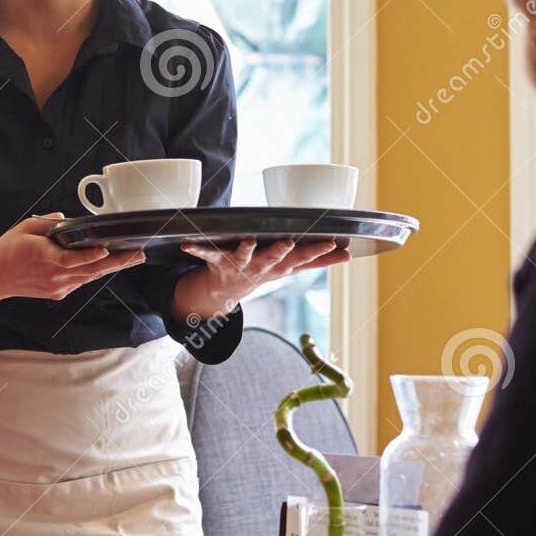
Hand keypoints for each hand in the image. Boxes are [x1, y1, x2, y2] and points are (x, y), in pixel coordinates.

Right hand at [0, 213, 145, 303]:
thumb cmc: (7, 252)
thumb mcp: (25, 228)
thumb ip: (47, 222)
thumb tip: (67, 218)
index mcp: (46, 258)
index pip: (74, 259)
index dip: (92, 256)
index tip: (107, 250)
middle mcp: (55, 276)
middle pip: (92, 270)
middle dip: (118, 262)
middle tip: (139, 254)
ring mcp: (58, 287)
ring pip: (91, 277)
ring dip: (112, 268)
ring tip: (132, 259)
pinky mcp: (58, 293)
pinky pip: (81, 281)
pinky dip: (94, 272)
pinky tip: (107, 264)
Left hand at [173, 238, 350, 322]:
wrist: (224, 293)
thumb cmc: (262, 270)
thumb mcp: (290, 268)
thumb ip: (318, 260)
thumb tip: (349, 255)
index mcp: (278, 266)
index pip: (302, 259)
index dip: (317, 251)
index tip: (332, 242)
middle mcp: (260, 266)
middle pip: (273, 258)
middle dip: (281, 251)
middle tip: (290, 243)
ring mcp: (238, 264)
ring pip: (243, 255)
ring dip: (245, 249)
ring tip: (248, 241)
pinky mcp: (217, 260)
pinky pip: (206, 253)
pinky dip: (196, 249)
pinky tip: (186, 244)